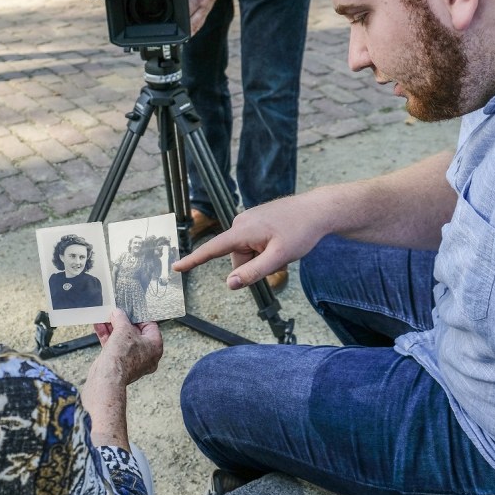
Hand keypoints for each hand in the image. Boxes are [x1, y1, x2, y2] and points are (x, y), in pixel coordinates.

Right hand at [83, 308, 162, 448]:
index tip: (129, 309)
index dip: (138, 316)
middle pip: (135, 332)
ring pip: (123, 340)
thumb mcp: (123, 330)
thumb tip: (117, 313)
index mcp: (155, 347)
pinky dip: (107, 337)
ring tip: (103, 317)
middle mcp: (146, 355)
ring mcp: (133, 361)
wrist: (107, 379)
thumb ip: (121, 318)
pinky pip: (115, 347)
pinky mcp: (119, 365)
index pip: (150, 326)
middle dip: (122, 322)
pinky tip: (98, 326)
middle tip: (114, 312)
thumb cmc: (122, 356)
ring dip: (112, 328)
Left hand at [157, 0, 227, 34]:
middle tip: (177, 38)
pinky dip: (196, 27)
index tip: (172, 23)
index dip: (179, 19)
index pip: (187, 12)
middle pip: (193, 23)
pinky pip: (202, 21)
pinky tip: (192, 32)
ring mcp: (207, 8)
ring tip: (183, 39)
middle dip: (186, 30)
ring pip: (199, 25)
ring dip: (191, 32)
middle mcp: (203, 6)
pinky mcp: (208, 8)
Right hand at [173, 197, 322, 288]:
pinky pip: (253, 244)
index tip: (176, 266)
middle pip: (237, 258)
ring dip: (262, 258)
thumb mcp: (279, 257)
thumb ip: (254, 272)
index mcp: (243, 231)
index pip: (212, 249)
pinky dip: (264, 250)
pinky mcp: (255, 221)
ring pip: (246, 253)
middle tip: (279, 258)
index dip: (193, 260)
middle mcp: (241, 223)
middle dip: (254, 265)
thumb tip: (230, 284)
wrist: (318, 210)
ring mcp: (248, 221)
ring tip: (282, 247)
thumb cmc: (301, 231)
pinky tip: (281, 241)